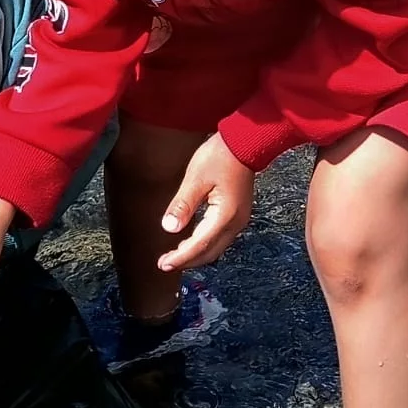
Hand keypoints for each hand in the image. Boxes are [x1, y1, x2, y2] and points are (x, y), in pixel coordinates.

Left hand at [156, 133, 254, 272]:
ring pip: (216, 247)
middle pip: (210, 252)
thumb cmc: (219, 156)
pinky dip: (204, 244)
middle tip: (165, 263)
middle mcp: (235, 223)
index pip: (200, 245)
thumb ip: (183, 205)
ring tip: (174, 255)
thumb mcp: (195, 178)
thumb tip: (169, 228)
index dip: (181, 257)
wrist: (244, 143)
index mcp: (225, 215)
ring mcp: (239, 219)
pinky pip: (220, 238)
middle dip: (187, 260)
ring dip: (196, 254)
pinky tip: (190, 241)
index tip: (163, 264)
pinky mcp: (237, 214)